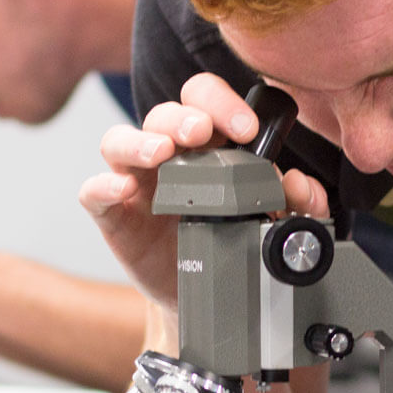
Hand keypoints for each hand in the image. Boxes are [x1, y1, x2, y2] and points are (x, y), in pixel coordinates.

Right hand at [79, 73, 328, 308]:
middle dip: (184, 117)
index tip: (247, 128)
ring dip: (140, 142)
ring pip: (119, 141)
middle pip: (163, 114)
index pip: (204, 99)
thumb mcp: (271, 222)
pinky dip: (104, 187)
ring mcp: (135, 183)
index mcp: (204, 145)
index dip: (222, 102)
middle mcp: (166, 155)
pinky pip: (94, 192)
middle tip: (202, 133)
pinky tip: (124, 191)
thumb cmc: (227, 242)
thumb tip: (298, 184)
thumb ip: (295, 203)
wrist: (199, 293)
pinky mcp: (114, 217)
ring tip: (162, 153)